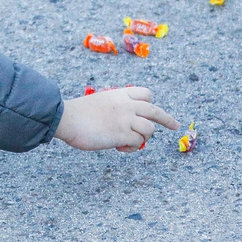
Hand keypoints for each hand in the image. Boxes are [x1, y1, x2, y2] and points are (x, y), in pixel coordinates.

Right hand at [54, 87, 179, 150]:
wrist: (66, 118)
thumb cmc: (78, 113)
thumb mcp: (100, 102)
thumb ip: (115, 108)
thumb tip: (123, 124)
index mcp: (120, 94)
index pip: (145, 94)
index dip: (150, 103)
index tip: (155, 110)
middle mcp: (127, 105)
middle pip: (155, 110)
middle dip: (167, 119)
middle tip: (175, 125)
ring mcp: (126, 119)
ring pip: (150, 129)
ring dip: (143, 138)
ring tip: (128, 142)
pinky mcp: (122, 134)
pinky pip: (138, 143)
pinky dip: (132, 147)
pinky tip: (120, 148)